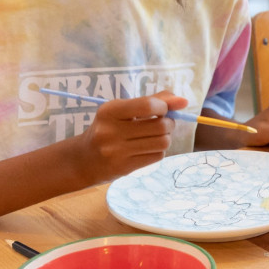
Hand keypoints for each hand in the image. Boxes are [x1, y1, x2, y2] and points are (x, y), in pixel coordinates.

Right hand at [72, 90, 187, 181]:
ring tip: (155, 136)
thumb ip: (154, 100)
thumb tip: (184, 101)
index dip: (164, 107)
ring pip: (162, 142)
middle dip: (169, 123)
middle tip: (162, 124)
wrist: (84, 159)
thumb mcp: (124, 110)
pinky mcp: (124, 168)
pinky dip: (158, 151)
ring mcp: (116, 152)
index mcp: (109, 111)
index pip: (148, 105)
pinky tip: (147, 148)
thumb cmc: (109, 128)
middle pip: (160, 126)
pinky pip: (157, 156)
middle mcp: (110, 131)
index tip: (162, 109)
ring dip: (165, 138)